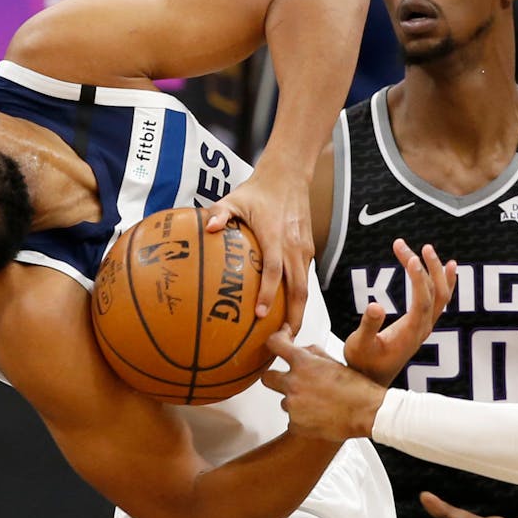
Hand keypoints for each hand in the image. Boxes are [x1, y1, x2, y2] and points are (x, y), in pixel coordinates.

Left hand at [204, 164, 311, 334]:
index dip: (269, 293)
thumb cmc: (258, 190)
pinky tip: (288, 312)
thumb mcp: (235, 198)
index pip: (275, 270)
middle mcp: (294, 247)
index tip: (261, 315)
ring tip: (287, 336)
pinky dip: (298, 298)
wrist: (290, 176)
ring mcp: (304, 250)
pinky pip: (305, 279)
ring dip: (298, 313)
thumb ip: (221, 212)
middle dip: (293, 318)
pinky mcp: (309, 251)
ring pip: (305, 288)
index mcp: (275, 237)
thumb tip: (208, 226)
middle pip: (299, 290)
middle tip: (283, 342)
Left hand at [263, 330, 385, 441]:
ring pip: (284, 401)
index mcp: (303, 363)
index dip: (275, 342)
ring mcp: (293, 405)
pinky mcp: (296, 424)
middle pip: (267, 377)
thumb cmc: (356, 387)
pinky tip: (320, 416)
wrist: (368, 412)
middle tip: (289, 381)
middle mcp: (294, 383)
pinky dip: (303, 419)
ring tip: (318, 404)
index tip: (278, 343)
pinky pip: (292, 420)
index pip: (275, 344)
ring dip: (296, 401)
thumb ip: (312, 354)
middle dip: (274, 378)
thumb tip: (299, 351)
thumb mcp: (334, 362)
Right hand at [344, 240, 455, 385]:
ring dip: (436, 272)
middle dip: (425, 267)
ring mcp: (425, 327)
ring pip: (441, 296)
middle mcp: (422, 328)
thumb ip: (367, 326)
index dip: (419, 279)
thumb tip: (375, 304)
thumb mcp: (358, 345)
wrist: (371, 381)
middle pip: (434, 293)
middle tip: (408, 246)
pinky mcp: (422, 325)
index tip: (410, 258)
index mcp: (409, 333)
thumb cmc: (363, 363)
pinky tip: (448, 267)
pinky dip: (446, 282)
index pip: (422, 301)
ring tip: (428, 249)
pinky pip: (440, 301)